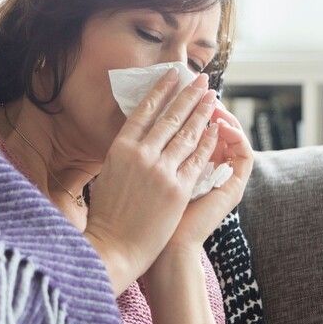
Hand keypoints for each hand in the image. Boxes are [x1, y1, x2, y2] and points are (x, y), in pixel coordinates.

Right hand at [83, 67, 221, 294]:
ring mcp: (161, 171)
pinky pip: (197, 159)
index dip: (161, 91)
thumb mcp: (107, 174)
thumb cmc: (107, 216)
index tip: (173, 76)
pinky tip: (215, 129)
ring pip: (187, 134)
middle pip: (170, 117)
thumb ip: (125, 154)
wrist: (114, 247)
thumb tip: (138, 137)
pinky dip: (208, 142)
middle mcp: (141, 155)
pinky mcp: (178, 189)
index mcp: (119, 148)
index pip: (144, 111)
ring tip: (212, 97)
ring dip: (202, 112)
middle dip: (189, 95)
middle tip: (202, 80)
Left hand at [160, 98, 253, 251]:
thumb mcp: (147, 179)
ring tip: (211, 99)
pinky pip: (243, 154)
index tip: (176, 89)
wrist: (164, 252)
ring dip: (223, 115)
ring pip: (233, 137)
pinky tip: (221, 122)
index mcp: (191, 170)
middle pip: (215, 129)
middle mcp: (212, 173)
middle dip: (204, 105)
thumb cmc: (146, 222)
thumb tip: (141, 128)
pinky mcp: (234, 188)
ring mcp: (225, 180)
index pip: (196, 131)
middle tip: (197, 84)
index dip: (188, 109)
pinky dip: (235, 135)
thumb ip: (152, 156)